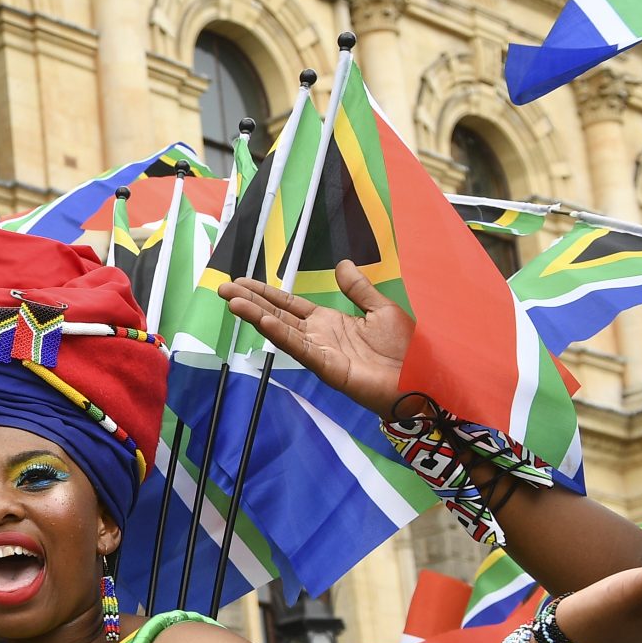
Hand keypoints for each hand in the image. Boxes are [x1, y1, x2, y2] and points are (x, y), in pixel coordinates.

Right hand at [220, 261, 409, 418]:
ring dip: (256, 316)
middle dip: (250, 301)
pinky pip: (300, 348)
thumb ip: (358, 289)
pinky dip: (281, 335)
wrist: (418, 378)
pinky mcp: (326, 366)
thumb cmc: (403, 348)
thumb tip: (342, 264)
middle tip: (223, 289)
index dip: (266, 292)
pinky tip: (263, 322)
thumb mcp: (381, 309)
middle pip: (276, 314)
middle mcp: (317, 335)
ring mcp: (318, 351)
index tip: (241, 282)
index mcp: (327, 321)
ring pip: (281, 330)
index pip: (289, 304)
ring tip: (233, 302)